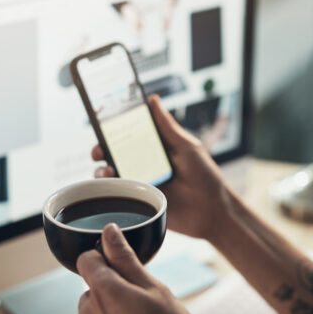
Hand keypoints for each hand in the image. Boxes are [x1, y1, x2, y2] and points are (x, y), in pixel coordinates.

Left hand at [76, 224, 208, 313]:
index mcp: (103, 291)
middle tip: (143, 298)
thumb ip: (125, 258)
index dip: (105, 257)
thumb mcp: (153, 287)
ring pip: (95, 307)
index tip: (124, 266)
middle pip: (93, 285)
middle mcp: (88, 313)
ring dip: (112, 308)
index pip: (87, 259)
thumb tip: (109, 231)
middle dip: (113, 286)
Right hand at [91, 95, 234, 242]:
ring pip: (113, 174)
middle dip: (102, 150)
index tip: (103, 123)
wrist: (213, 212)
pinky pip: (120, 195)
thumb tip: (153, 100)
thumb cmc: (206, 177)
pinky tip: (112, 187)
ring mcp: (142, 184)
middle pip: (115, 154)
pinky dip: (111, 190)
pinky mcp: (141, 203)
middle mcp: (146, 165)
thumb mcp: (187, 147)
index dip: (115, 129)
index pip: (130, 135)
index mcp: (156, 149)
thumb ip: (168, 127)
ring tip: (107, 171)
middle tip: (99, 150)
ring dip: (103, 170)